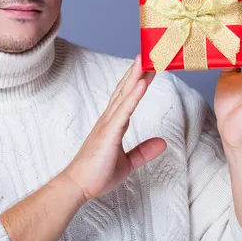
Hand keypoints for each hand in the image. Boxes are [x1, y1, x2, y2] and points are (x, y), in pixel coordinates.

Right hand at [61, 55, 166, 202]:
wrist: (78, 186)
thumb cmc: (97, 174)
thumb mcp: (128, 163)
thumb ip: (144, 151)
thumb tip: (163, 143)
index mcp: (112, 124)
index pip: (127, 97)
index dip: (137, 81)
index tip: (148, 68)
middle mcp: (109, 120)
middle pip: (125, 90)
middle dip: (138, 72)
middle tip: (149, 54)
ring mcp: (108, 125)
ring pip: (124, 96)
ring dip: (136, 77)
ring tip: (146, 61)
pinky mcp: (109, 134)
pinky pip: (124, 111)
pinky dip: (134, 96)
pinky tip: (142, 84)